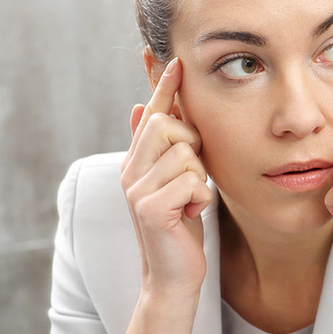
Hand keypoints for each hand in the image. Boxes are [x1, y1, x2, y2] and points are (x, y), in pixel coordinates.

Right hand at [120, 58, 210, 298]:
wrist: (174, 274)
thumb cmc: (181, 226)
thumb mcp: (175, 181)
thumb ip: (164, 149)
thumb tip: (142, 106)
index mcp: (137, 161)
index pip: (151, 113)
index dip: (164, 86)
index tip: (174, 59)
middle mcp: (130, 170)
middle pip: (166, 124)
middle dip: (192, 144)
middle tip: (194, 175)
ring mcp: (136, 190)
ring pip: (185, 154)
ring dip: (200, 178)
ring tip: (191, 201)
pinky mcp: (150, 209)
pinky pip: (191, 181)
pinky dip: (202, 198)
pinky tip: (192, 215)